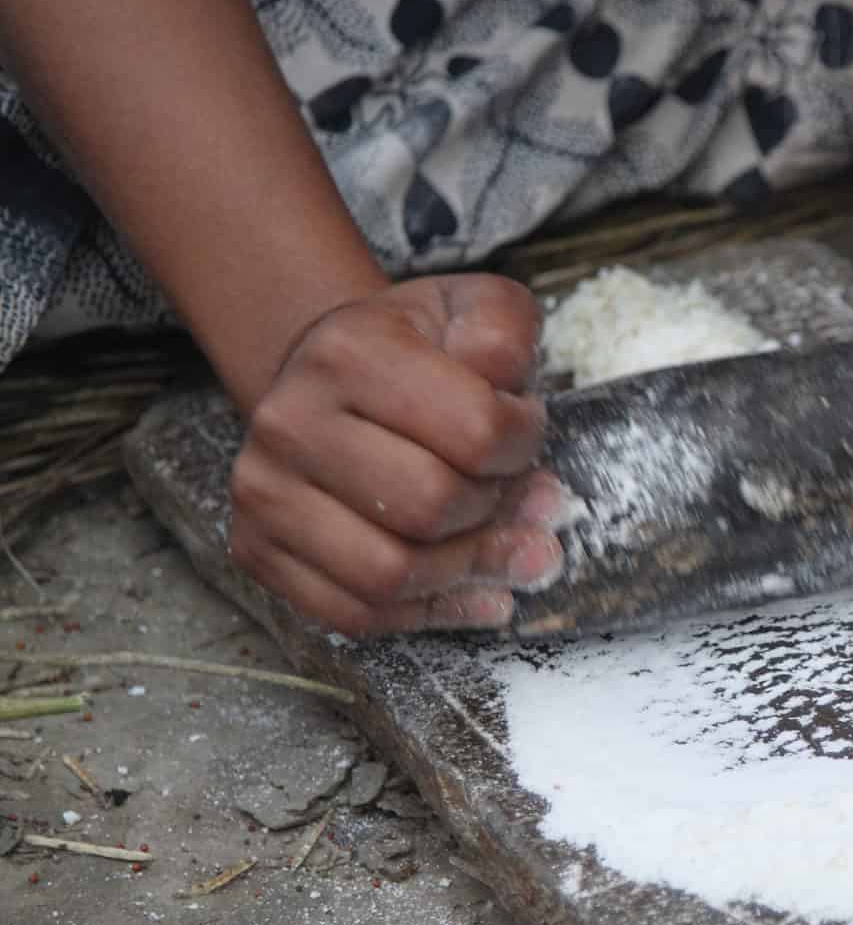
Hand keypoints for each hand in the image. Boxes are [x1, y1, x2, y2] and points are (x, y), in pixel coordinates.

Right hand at [229, 277, 564, 632]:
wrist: (330, 383)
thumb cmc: (411, 353)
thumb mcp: (468, 309)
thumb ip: (505, 332)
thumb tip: (510, 402)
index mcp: (348, 353)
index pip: (475, 430)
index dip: (524, 445)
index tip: (524, 434)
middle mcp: (289, 422)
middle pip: (431, 508)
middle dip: (495, 512)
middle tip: (513, 496)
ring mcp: (263, 493)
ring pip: (390, 576)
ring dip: (466, 571)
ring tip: (504, 549)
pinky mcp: (255, 550)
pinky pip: (354, 615)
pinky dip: (426, 614)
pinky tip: (472, 592)